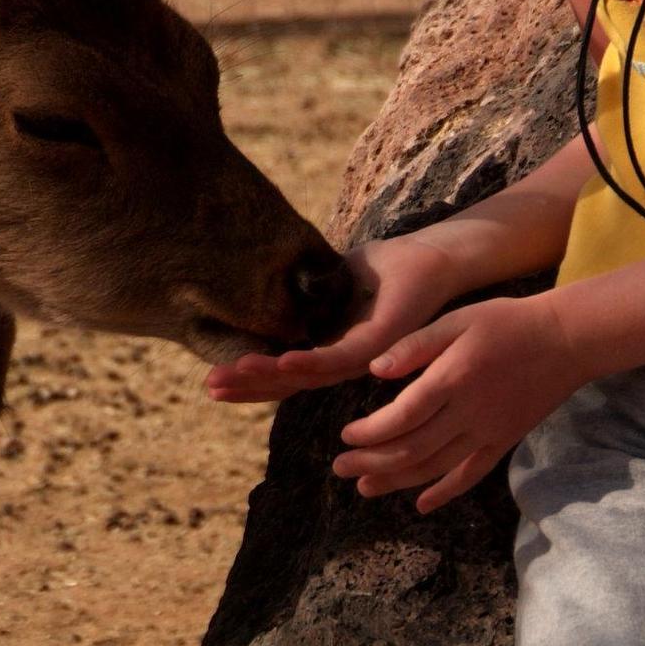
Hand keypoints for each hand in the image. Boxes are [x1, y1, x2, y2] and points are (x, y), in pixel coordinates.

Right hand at [204, 233, 463, 403]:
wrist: (435, 258)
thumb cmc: (389, 266)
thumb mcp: (333, 276)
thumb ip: (305, 290)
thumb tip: (269, 284)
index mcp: (329, 346)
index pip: (283, 369)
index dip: (249, 377)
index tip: (211, 379)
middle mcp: (343, 360)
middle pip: (287, 381)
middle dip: (246, 385)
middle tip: (209, 388)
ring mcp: (361, 357)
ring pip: (306, 375)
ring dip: (267, 375)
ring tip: (230, 375)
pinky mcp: (378, 346)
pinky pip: (337, 359)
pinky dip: (308, 362)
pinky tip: (281, 359)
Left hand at [332, 292, 590, 514]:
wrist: (565, 340)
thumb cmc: (506, 323)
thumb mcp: (457, 320)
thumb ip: (415, 346)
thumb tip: (374, 370)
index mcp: (452, 378)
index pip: (402, 416)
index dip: (370, 432)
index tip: (344, 437)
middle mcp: (468, 413)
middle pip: (412, 448)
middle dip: (372, 463)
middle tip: (340, 469)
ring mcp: (488, 433)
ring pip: (435, 468)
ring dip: (397, 481)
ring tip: (365, 488)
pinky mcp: (503, 442)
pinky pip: (470, 475)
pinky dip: (444, 493)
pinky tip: (421, 504)